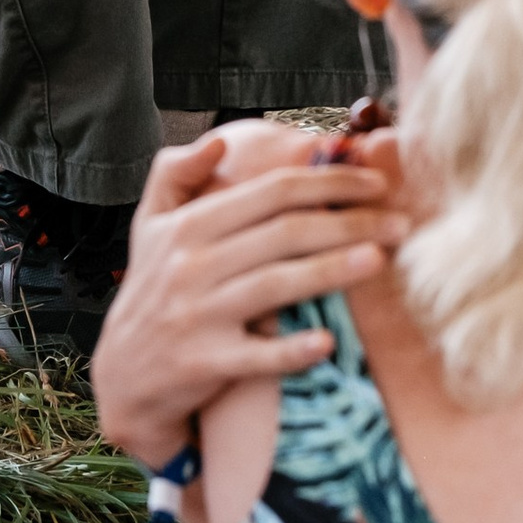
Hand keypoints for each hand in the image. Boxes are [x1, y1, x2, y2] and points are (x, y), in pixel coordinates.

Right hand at [92, 128, 406, 467]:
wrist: (122, 378)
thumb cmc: (149, 293)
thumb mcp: (147, 226)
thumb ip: (175, 173)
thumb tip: (218, 143)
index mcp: (187, 226)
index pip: (270, 192)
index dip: (327, 182)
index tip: (375, 183)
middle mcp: (191, 264)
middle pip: (284, 233)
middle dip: (348, 222)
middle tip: (400, 224)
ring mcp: (197, 315)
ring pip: (276, 284)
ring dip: (332, 270)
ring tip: (381, 261)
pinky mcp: (203, 363)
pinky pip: (255, 355)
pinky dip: (292, 350)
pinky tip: (329, 343)